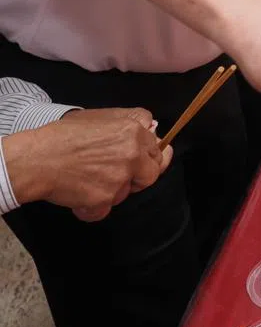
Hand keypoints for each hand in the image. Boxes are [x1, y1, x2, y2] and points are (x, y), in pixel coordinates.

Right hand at [4, 108, 172, 221]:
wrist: (37, 159)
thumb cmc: (63, 136)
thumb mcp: (100, 116)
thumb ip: (130, 121)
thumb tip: (152, 127)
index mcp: (133, 132)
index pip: (157, 148)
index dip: (148, 156)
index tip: (144, 162)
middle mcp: (132, 154)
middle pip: (151, 174)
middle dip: (137, 178)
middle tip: (116, 176)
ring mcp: (120, 178)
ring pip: (125, 193)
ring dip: (109, 192)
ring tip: (86, 180)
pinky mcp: (104, 199)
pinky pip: (104, 210)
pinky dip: (91, 208)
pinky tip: (78, 196)